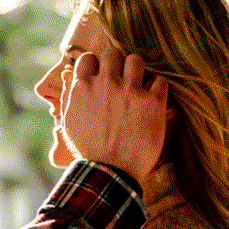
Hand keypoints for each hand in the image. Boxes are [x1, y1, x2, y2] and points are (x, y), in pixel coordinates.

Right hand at [61, 49, 168, 185]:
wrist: (110, 174)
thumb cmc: (88, 151)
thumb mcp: (69, 123)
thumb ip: (69, 95)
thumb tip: (69, 75)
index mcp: (83, 88)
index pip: (89, 58)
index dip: (96, 65)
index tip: (101, 75)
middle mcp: (106, 84)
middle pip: (113, 53)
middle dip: (117, 64)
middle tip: (122, 78)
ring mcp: (130, 92)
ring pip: (137, 60)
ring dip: (138, 71)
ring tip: (139, 86)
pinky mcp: (152, 103)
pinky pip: (160, 80)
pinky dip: (158, 89)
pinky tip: (153, 100)